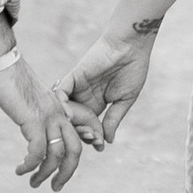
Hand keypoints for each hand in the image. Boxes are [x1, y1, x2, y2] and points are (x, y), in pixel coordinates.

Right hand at [0, 43, 81, 190]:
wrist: (2, 63)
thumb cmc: (10, 78)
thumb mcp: (30, 99)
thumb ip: (36, 112)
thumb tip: (31, 125)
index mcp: (61, 107)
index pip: (83, 130)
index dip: (82, 147)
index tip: (72, 164)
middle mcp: (59, 113)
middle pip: (75, 149)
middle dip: (68, 172)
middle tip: (56, 187)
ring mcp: (48, 117)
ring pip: (58, 155)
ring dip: (46, 174)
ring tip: (33, 183)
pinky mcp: (33, 120)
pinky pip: (38, 151)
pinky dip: (30, 165)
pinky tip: (21, 170)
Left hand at [64, 23, 156, 150]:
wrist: (131, 46)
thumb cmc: (132, 70)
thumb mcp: (125, 99)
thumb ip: (114, 119)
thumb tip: (106, 141)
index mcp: (98, 104)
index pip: (89, 126)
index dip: (92, 137)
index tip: (100, 146)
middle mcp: (85, 98)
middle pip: (75, 122)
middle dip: (81, 134)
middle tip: (92, 140)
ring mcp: (77, 88)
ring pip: (65, 110)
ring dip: (70, 124)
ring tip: (80, 133)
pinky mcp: (73, 77)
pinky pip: (60, 93)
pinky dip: (61, 106)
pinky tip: (69, 117)